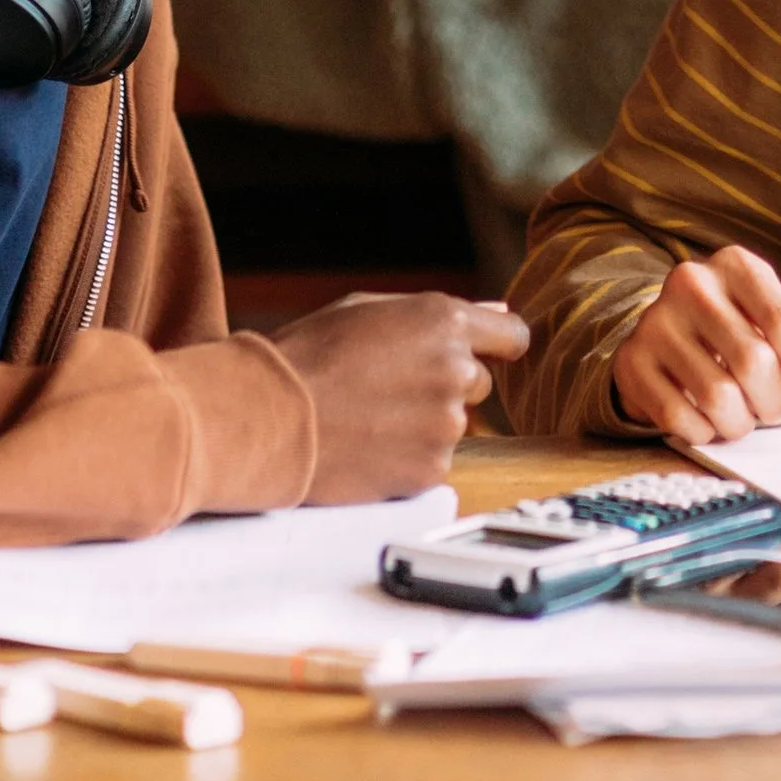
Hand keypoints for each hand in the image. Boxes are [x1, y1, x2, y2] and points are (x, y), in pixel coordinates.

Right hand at [273, 289, 528, 501]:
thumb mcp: (367, 309)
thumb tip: (498, 312)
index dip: (497, 346)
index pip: (512, 336)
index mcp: (444, 322)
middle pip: (477, 383)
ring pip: (453, 425)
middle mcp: (456, 371)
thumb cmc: (308, 354)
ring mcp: (446, 426)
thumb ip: (436, 313)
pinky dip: (409, 459)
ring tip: (369, 419)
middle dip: (445, 386)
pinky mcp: (430, 471)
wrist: (268, 419)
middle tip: (389, 389)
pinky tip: (369, 447)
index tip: (483, 355)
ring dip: (424, 424)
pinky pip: (433, 463)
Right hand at [608, 247, 780, 448]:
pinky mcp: (631, 361)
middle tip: (775, 410)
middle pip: (753, 363)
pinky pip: (679, 418)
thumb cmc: (745, 336)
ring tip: (742, 415)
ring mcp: (654, 320)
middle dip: (776, 402)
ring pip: (717, 397)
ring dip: (741, 423)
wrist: (672, 342)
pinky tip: (707, 419)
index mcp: (737, 265)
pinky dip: (704, 432)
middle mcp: (691, 282)